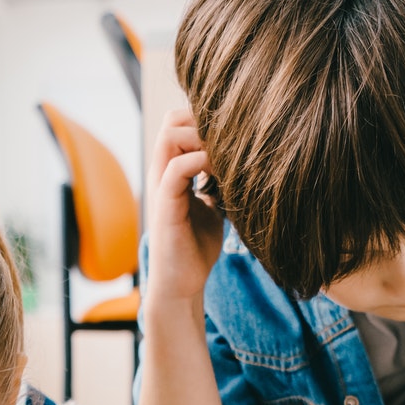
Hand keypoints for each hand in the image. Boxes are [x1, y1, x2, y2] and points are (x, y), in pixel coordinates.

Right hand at [144, 108, 226, 303]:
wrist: (182, 284)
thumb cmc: (197, 247)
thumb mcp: (212, 206)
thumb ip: (218, 184)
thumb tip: (243, 167)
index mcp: (172, 171)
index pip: (178, 122)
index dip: (203, 121)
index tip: (231, 140)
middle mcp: (162, 173)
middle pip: (172, 120)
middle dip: (202, 123)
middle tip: (229, 145)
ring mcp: (161, 187)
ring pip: (170, 135)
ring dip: (202, 139)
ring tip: (225, 159)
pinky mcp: (165, 206)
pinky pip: (177, 168)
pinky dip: (202, 162)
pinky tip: (222, 178)